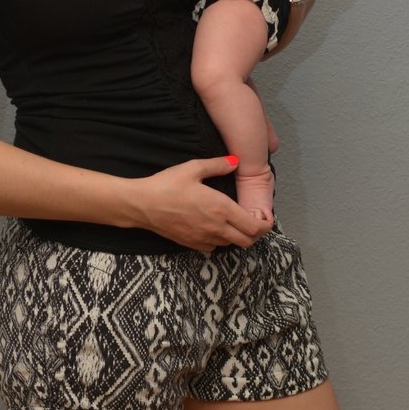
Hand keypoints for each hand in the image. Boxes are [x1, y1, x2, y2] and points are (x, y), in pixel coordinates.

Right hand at [134, 157, 269, 251]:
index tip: (267, 218)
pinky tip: (215, 228)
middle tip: (254, 221)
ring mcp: (204, 239)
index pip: (254, 226)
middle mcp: (216, 228)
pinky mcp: (192, 245)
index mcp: (221, 209)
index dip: (266, 225)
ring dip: (238, 236)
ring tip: (235, 222)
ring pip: (232, 245)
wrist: (142, 205)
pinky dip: (221, 241)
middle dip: (256, 233)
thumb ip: (218, 165)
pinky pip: (214, 248)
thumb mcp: (193, 168)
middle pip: (248, 241)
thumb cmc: (167, 185)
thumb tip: (235, 161)